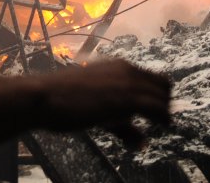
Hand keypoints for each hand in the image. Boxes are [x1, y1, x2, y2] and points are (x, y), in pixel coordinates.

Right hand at [37, 60, 171, 148]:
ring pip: (163, 96)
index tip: (157, 113)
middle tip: (161, 121)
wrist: (44, 96)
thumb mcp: (96, 110)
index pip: (153, 78)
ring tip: (163, 126)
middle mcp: (127, 70)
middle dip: (165, 104)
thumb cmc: (63, 102)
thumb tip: (142, 143)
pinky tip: (158, 129)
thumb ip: (122, 125)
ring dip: (165, 113)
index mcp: (119, 67)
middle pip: (163, 85)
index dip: (158, 96)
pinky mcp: (125, 98)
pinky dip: (162, 119)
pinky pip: (156, 108)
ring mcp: (127, 83)